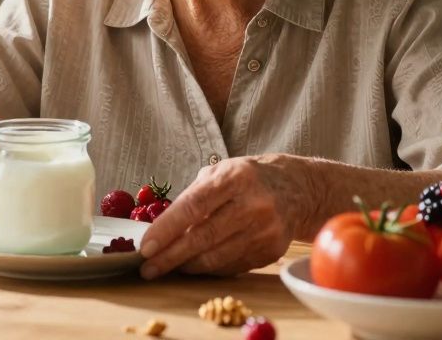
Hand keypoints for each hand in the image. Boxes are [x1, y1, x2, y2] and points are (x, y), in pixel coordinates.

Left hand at [139, 154, 317, 277]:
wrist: (296, 189)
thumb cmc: (247, 179)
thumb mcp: (220, 173)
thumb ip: (192, 198)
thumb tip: (160, 231)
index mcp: (235, 177)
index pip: (194, 206)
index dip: (166, 229)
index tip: (146, 247)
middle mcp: (253, 204)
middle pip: (203, 237)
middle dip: (170, 256)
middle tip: (147, 268)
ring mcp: (265, 230)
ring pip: (216, 257)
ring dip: (186, 266)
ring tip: (165, 268)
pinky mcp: (271, 251)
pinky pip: (231, 266)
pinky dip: (208, 269)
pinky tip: (193, 266)